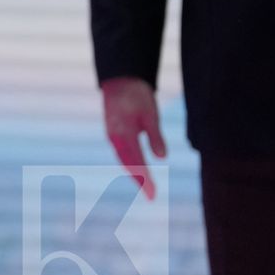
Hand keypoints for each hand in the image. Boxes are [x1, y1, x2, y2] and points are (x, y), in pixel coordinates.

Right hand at [101, 76, 166, 199]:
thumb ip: (155, 136)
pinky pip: (121, 152)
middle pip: (127, 164)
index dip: (145, 179)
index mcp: (123, 135)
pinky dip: (129, 162)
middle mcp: (115, 138)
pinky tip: (136, 167)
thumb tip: (162, 158)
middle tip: (151, 195)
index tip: (153, 194)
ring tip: (145, 186)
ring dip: (134, 173)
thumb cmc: (137, 95)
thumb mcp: (151, 114)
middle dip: (139, 180)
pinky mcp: (113, 132)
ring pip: (123, 159)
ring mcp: (112, 135)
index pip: (136, 162)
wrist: (120, 79)